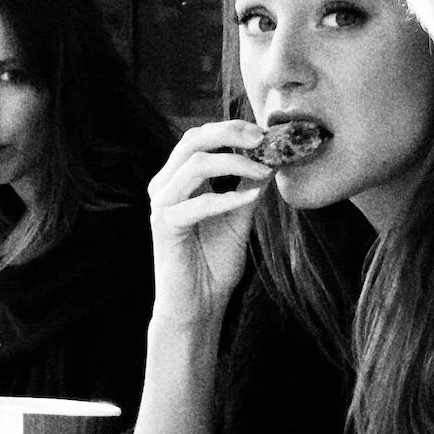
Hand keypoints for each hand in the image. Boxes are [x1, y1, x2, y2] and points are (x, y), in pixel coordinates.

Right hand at [146, 121, 271, 335]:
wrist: (199, 304)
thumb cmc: (214, 263)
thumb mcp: (239, 215)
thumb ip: (248, 185)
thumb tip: (272, 155)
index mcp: (177, 179)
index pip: (198, 138)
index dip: (231, 129)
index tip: (264, 133)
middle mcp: (164, 186)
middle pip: (192, 141)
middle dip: (230, 134)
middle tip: (262, 139)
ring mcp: (161, 205)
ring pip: (193, 165)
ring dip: (233, 163)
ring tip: (263, 170)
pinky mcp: (164, 226)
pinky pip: (198, 204)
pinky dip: (227, 198)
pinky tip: (251, 198)